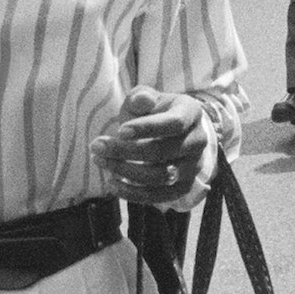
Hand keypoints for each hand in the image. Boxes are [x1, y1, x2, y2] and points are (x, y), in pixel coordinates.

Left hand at [90, 89, 214, 205]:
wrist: (169, 133)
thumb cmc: (153, 112)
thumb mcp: (146, 98)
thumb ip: (141, 97)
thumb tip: (141, 100)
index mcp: (191, 113)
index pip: (173, 124)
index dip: (146, 128)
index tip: (119, 131)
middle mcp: (197, 141)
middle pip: (162, 151)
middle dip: (125, 151)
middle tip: (97, 146)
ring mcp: (193, 166)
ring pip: (159, 176)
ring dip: (125, 171)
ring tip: (100, 161)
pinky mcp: (183, 187)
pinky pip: (158, 196)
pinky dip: (133, 193)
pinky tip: (112, 183)